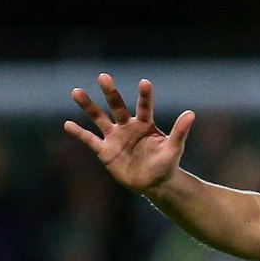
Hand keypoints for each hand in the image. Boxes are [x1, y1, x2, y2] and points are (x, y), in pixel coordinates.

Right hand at [64, 74, 195, 193]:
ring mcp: (115, 137)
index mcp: (145, 124)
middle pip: (117, 106)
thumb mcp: (174, 148)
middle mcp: (128, 126)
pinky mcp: (105, 151)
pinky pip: (90, 140)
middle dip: (110, 93)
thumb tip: (191, 113)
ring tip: (77, 92)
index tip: (145, 82)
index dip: (145, 96)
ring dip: (88, 106)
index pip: (144, 106)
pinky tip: (68, 124)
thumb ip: (180, 131)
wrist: (155, 183)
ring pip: (99, 118)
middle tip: (103, 77)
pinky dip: (79, 133)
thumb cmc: (166, 164)